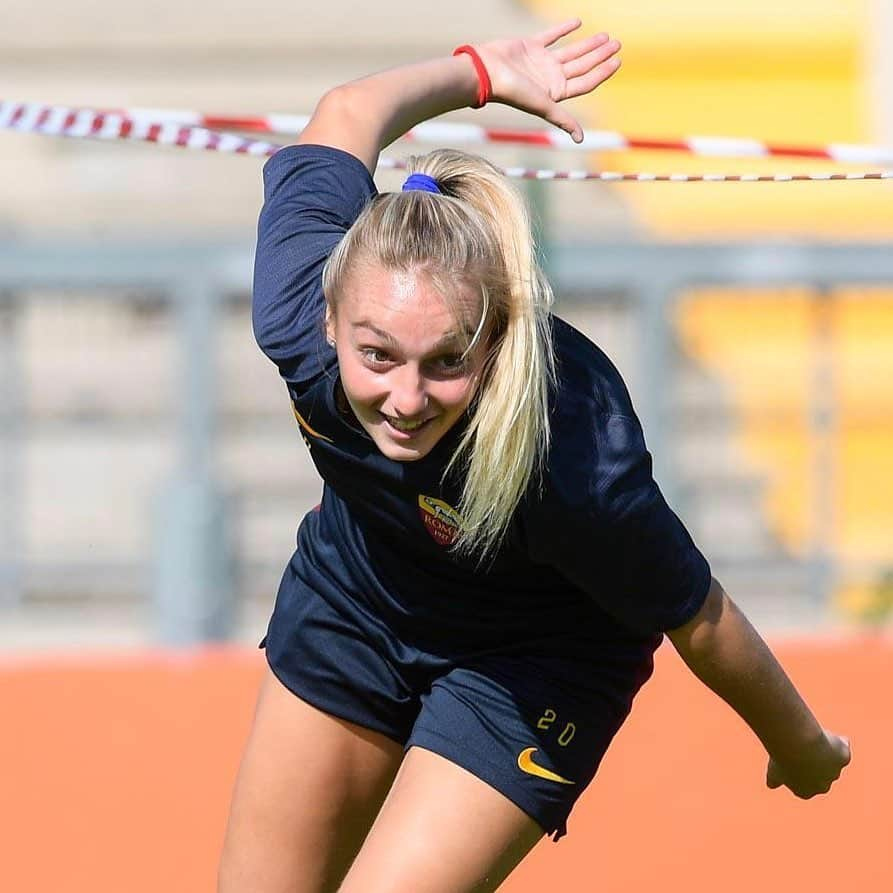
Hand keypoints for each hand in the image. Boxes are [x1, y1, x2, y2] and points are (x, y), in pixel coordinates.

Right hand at [475, 19, 621, 142]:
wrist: (488, 73)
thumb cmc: (514, 92)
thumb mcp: (544, 106)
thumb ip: (563, 120)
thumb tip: (581, 140)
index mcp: (556, 92)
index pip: (585, 82)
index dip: (602, 72)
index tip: (617, 60)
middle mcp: (550, 78)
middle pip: (582, 66)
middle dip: (600, 55)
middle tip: (616, 43)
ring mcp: (541, 62)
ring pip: (571, 51)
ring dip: (588, 44)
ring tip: (605, 36)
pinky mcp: (531, 46)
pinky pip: (551, 36)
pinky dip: (564, 29)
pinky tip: (578, 22)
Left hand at [766, 730, 850, 798]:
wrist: (798, 745)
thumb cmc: (783, 756)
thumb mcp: (774, 770)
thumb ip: (774, 779)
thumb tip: (771, 784)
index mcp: (805, 792)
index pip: (804, 784)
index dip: (798, 768)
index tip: (792, 756)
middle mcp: (822, 787)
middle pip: (821, 774)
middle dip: (815, 761)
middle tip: (802, 745)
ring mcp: (834, 772)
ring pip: (832, 760)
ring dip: (825, 749)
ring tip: (810, 736)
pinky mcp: (843, 757)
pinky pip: (843, 746)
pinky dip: (839, 741)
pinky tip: (828, 733)